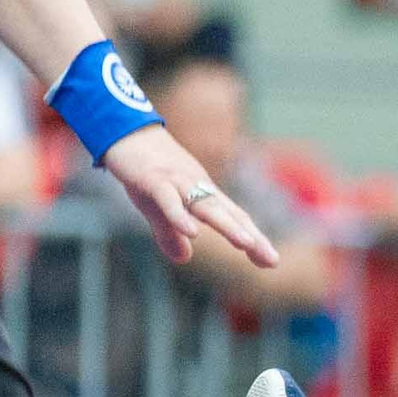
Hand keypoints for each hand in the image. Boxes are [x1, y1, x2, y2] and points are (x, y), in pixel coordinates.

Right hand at [102, 127, 280, 268]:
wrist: (125, 134)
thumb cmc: (145, 171)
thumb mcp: (157, 209)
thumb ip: (171, 233)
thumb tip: (185, 258)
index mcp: (202, 194)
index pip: (234, 218)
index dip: (253, 239)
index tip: (271, 262)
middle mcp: (196, 188)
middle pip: (229, 214)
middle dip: (251, 237)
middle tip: (272, 260)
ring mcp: (176, 181)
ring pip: (205, 206)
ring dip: (227, 225)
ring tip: (247, 244)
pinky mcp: (152, 179)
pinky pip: (168, 199)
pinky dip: (179, 215)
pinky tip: (192, 233)